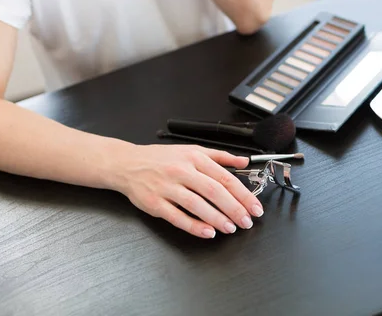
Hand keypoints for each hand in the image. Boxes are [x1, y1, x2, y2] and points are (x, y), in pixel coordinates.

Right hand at [114, 144, 263, 237]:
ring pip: (196, 204)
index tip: (254, 207)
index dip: (242, 194)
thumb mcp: (191, 150)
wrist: (127, 164)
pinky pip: (177, 217)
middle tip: (247, 221)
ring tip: (230, 228)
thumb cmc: (160, 158)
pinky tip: (207, 232)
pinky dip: (194, 226)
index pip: (224, 176)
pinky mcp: (155, 203)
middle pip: (213, 190)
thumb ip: (219, 157)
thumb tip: (244, 162)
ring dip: (216, 218)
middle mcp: (181, 170)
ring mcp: (167, 187)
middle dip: (234, 208)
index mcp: (193, 157)